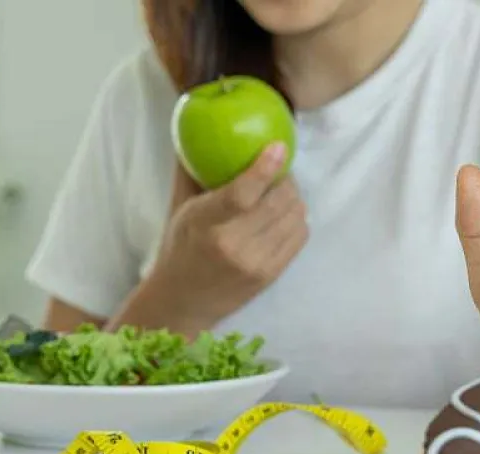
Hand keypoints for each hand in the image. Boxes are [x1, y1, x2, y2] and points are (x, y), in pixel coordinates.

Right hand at [143, 142, 308, 332]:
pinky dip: (297, 219)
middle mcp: (233, 245)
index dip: (265, 168)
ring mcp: (256, 263)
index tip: (278, 147)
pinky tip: (284, 214)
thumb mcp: (179, 208)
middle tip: (280, 169)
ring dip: (294, 198)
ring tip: (281, 191)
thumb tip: (198, 125)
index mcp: (205, 224)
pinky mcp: (272, 275)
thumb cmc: (180, 247)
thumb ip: (191, 170)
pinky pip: (300, 236)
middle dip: (286, 179)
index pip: (241, 194)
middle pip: (278, 202)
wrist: (183, 302)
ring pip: (294, 217)